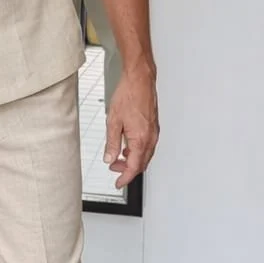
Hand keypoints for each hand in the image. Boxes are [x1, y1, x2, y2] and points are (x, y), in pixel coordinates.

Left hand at [104, 65, 158, 189]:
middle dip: (128, 169)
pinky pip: (148, 145)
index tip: (118, 183)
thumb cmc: (128, 95)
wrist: (140, 80)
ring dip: (133, 159)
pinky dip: (138, 150)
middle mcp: (150, 137)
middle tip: (114, 168)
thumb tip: (109, 157)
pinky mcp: (154, 126)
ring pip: (146, 154)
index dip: (125, 177)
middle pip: (142, 163)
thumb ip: (112, 143)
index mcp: (141, 139)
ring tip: (118, 156)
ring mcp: (154, 131)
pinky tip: (128, 145)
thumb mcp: (113, 122)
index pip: (134, 167)